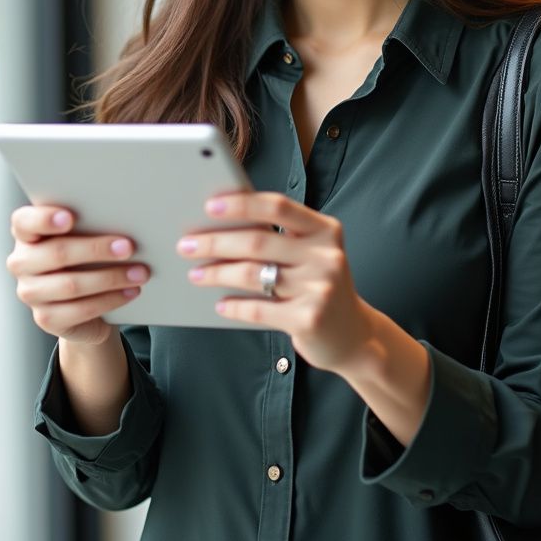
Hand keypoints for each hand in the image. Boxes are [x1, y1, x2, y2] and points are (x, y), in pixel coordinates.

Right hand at [6, 205, 150, 345]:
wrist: (83, 300)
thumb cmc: (85, 256)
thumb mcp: (84, 235)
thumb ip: (90, 223)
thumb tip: (123, 216)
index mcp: (26, 234)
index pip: (24, 222)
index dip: (45, 219)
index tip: (70, 217)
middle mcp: (21, 262)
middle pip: (57, 253)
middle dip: (96, 249)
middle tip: (129, 247)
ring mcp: (30, 293)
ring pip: (71, 285)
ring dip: (111, 278)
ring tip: (140, 272)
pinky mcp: (45, 318)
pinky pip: (79, 310)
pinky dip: (110, 300)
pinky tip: (130, 291)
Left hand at [176, 192, 372, 373]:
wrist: (353, 336)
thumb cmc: (319, 286)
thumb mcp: (311, 254)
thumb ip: (280, 238)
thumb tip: (221, 226)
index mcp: (325, 231)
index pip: (279, 207)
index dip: (242, 204)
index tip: (209, 205)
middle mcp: (326, 256)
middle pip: (258, 241)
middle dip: (216, 242)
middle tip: (186, 245)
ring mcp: (320, 288)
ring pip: (253, 275)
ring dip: (217, 274)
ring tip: (196, 273)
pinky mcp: (310, 319)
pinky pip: (258, 310)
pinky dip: (234, 306)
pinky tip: (220, 304)